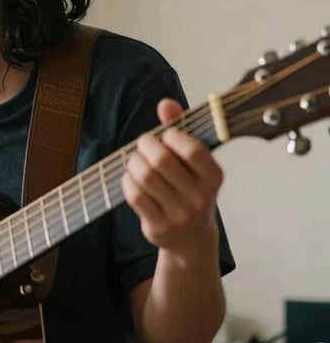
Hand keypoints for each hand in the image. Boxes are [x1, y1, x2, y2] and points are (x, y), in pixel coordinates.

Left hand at [121, 98, 223, 259]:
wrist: (192, 238)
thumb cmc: (191, 190)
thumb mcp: (193, 162)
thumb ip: (181, 128)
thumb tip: (166, 103)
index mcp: (214, 177)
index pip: (192, 149)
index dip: (172, 136)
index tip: (166, 136)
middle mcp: (200, 197)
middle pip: (161, 160)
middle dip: (145, 145)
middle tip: (144, 144)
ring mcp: (179, 214)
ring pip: (145, 176)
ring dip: (134, 162)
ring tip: (136, 161)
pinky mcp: (158, 226)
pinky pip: (134, 195)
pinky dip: (127, 181)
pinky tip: (131, 178)